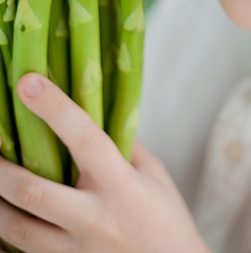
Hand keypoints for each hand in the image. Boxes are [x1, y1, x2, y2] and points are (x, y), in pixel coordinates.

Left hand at [0, 73, 210, 252]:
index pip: (85, 137)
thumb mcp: (154, 174)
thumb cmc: (167, 220)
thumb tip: (92, 114)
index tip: (29, 82)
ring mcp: (77, 250)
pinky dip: (6, 234)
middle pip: (33, 190)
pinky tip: (4, 212)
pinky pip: (25, 252)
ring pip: (17, 229)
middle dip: (0, 167)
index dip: (55, 108)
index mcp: (122, 185)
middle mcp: (95, 218)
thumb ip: (124, 145)